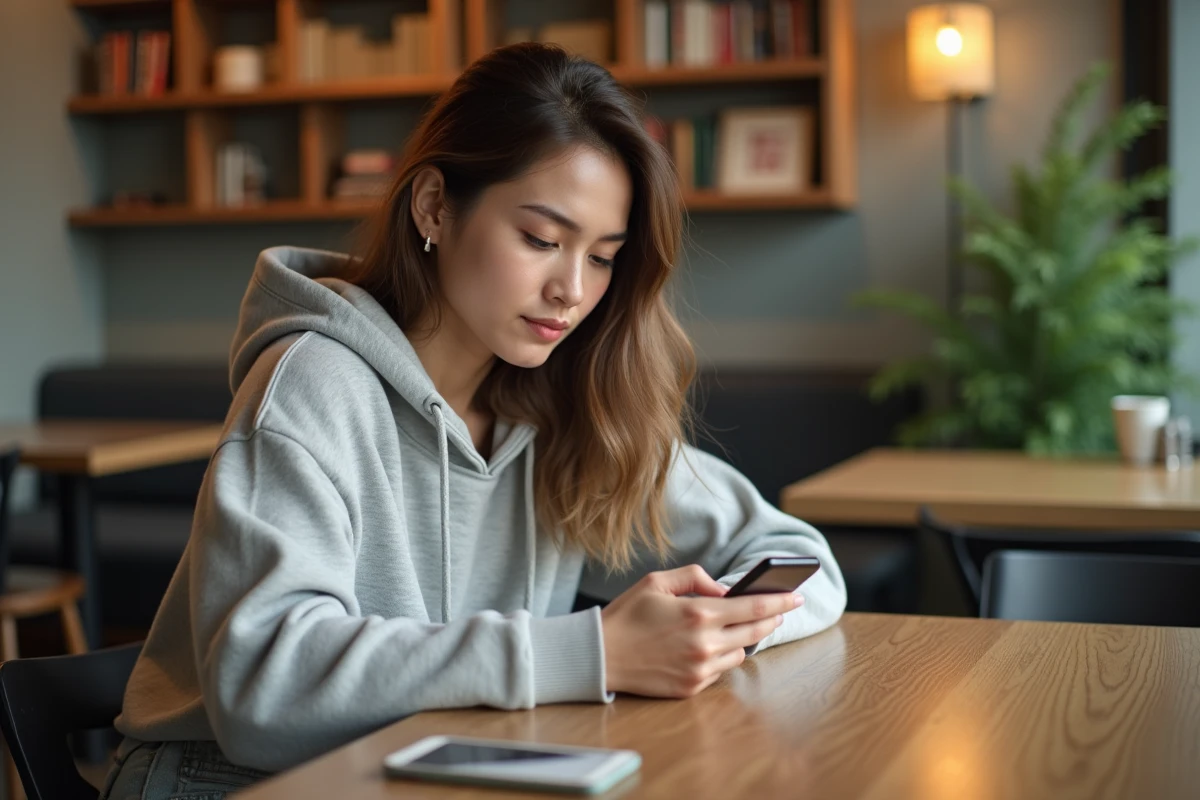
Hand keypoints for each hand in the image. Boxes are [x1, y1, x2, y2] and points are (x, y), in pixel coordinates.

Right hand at [600, 565, 802, 697]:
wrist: (599, 655)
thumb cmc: (626, 615)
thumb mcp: (657, 581)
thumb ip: (695, 577)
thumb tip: (724, 590)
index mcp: (698, 613)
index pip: (754, 606)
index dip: (780, 601)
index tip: (796, 596)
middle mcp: (704, 643)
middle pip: (755, 632)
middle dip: (771, 620)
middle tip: (779, 611)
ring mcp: (699, 669)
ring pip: (740, 654)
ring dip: (741, 640)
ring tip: (731, 629)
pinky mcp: (691, 687)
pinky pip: (719, 671)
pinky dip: (718, 658)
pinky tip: (704, 648)